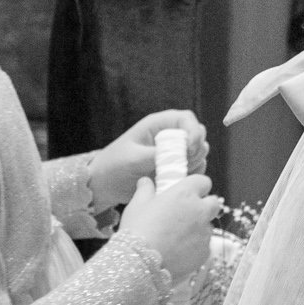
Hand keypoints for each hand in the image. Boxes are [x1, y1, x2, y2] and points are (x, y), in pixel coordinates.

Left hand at [90, 110, 209, 209]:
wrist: (104, 185)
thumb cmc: (113, 166)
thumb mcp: (132, 159)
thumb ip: (155, 155)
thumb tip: (179, 154)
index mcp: (157, 125)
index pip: (186, 119)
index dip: (193, 131)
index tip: (190, 148)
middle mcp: (169, 136)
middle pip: (197, 135)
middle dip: (196, 150)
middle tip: (183, 165)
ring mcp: (174, 153)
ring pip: (199, 153)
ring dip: (195, 164)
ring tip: (176, 175)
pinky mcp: (174, 168)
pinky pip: (194, 169)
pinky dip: (191, 175)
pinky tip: (177, 182)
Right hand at [118, 175, 219, 279]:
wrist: (140, 264)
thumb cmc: (137, 230)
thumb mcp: (137, 205)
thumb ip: (145, 190)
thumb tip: (146, 181)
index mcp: (185, 194)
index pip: (203, 182)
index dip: (196, 187)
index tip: (187, 193)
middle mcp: (200, 210)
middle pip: (213, 202)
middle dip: (204, 206)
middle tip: (186, 214)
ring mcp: (205, 232)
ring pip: (208, 226)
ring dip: (198, 228)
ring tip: (177, 237)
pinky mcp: (205, 252)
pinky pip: (204, 245)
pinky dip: (195, 247)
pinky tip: (178, 252)